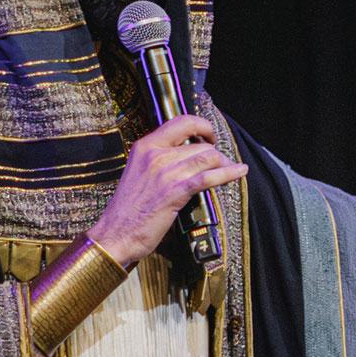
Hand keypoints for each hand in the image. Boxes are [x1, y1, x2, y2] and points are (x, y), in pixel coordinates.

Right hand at [87, 114, 248, 267]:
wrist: (115, 234)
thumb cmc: (128, 210)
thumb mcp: (139, 173)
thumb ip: (160, 161)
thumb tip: (188, 157)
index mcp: (145, 147)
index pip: (181, 123)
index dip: (202, 126)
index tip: (210, 136)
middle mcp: (155, 154)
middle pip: (199, 144)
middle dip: (216, 154)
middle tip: (222, 164)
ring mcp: (165, 172)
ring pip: (207, 157)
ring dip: (224, 164)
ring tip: (230, 170)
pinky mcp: (175, 191)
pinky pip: (208, 176)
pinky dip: (229, 173)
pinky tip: (240, 172)